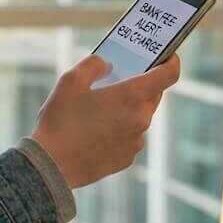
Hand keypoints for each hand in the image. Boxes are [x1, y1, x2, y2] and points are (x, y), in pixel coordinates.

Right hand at [30, 54, 182, 190]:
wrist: (51, 166)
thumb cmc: (60, 121)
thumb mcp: (71, 81)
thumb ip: (94, 65)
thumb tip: (108, 65)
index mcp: (131, 96)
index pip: (169, 74)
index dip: (171, 62)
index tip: (166, 56)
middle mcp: (140, 119)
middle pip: (153, 94)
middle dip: (141, 84)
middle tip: (121, 78)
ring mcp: (136, 140)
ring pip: (140, 116)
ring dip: (127, 108)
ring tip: (100, 108)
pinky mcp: (127, 157)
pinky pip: (130, 136)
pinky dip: (120, 129)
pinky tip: (96, 131)